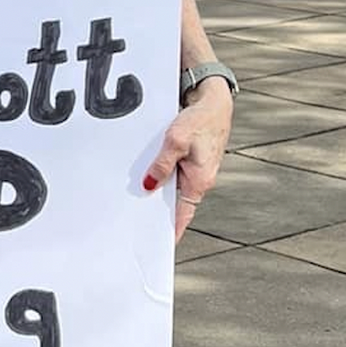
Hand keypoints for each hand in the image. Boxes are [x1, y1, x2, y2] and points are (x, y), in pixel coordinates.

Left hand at [142, 79, 232, 244]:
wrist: (213, 101)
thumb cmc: (199, 120)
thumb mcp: (176, 141)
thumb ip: (162, 165)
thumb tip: (148, 186)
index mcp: (199, 181)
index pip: (182, 215)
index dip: (169, 231)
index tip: (156, 245)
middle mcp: (198, 179)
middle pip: (174, 203)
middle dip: (156, 211)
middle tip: (133, 223)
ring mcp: (193, 170)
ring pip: (171, 187)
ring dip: (155, 190)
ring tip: (132, 200)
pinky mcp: (188, 159)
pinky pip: (172, 173)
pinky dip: (159, 175)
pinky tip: (143, 175)